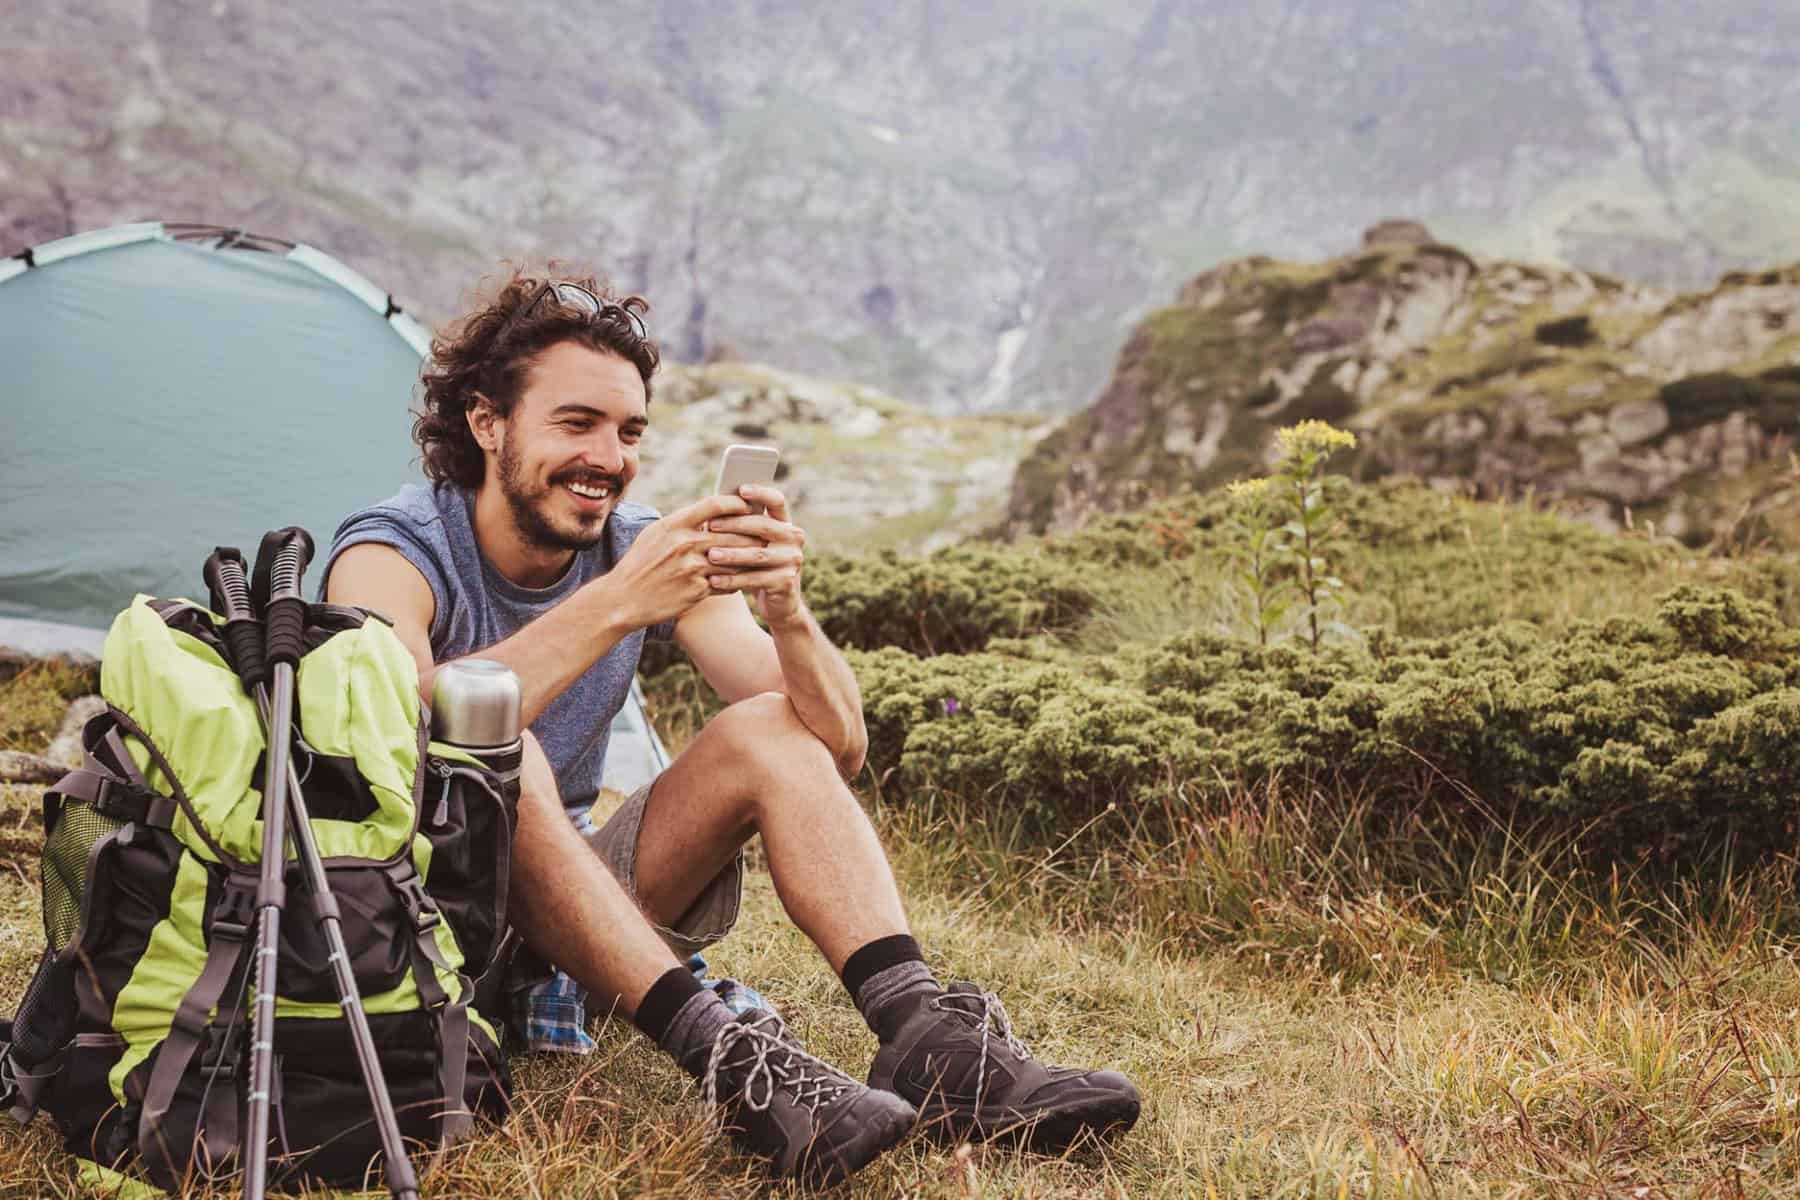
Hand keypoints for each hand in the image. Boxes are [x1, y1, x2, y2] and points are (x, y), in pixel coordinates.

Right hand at [599, 493, 761, 627]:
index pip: (714, 505)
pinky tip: (742, 579)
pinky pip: (727, 583)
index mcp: (674, 525)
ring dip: (749, 558)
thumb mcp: (654, 535)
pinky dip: (736, 581)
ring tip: (760, 556)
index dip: (736, 502)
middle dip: (752, 533)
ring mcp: (692, 568)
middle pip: (732, 533)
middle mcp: (684, 544)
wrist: (623, 599)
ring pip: (734, 559)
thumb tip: (709, 514)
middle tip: (765, 532)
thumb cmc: (639, 564)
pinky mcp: (697, 591)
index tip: (748, 504)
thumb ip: (681, 523)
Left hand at [703, 485, 807, 627]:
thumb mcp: (753, 545)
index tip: (741, 489)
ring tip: (710, 555)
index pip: (777, 501)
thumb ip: (742, 528)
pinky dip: (733, 580)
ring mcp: (793, 560)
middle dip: (735, 525)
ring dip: (731, 554)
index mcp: (785, 523)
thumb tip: (711, 509)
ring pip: (757, 554)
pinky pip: (755, 579)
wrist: (780, 603)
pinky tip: (714, 580)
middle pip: (764, 525)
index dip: (761, 493)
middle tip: (711, 525)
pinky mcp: (786, 582)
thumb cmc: (757, 567)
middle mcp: (794, 538)